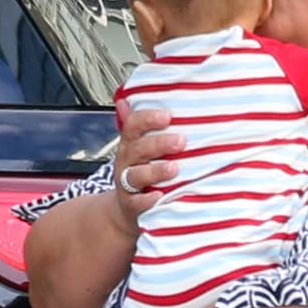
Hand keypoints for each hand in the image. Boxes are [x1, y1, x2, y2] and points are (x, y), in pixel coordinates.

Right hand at [112, 99, 182, 232]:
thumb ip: (140, 125)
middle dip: (159, 143)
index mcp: (131, 144)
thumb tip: (128, 98)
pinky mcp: (132, 206)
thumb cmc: (142, 171)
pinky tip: (160, 196)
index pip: (133, 126)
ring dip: (155, 171)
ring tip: (174, 168)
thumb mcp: (140, 146)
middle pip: (138, 149)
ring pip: (136, 175)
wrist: (126, 209)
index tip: (168, 116)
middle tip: (181, 141)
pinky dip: (148, 200)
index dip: (148, 119)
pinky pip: (137, 203)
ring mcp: (128, 185)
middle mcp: (127, 162)